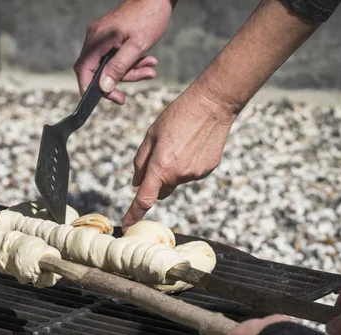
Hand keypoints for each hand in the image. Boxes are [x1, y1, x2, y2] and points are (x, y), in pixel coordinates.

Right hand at [73, 0, 174, 104]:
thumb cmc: (149, 18)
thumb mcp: (136, 47)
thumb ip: (118, 68)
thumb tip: (104, 88)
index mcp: (97, 40)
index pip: (84, 71)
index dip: (92, 89)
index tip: (111, 98)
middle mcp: (95, 38)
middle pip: (98, 70)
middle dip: (122, 78)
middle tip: (143, 77)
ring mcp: (101, 37)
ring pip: (109, 65)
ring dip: (131, 70)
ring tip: (150, 67)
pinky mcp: (109, 37)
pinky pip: (114, 56)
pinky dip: (130, 61)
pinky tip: (146, 59)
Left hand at [122, 84, 236, 230]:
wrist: (212, 104)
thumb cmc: (178, 115)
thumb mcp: (151, 134)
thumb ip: (141, 161)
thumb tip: (136, 182)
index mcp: (161, 166)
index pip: (145, 199)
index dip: (134, 214)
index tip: (128, 224)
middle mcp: (179, 175)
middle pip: (161, 190)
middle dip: (156, 181)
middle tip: (160, 156)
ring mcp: (195, 174)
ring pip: (177, 180)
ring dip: (174, 169)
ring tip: (181, 143)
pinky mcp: (208, 170)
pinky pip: (191, 173)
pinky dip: (188, 164)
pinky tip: (193, 145)